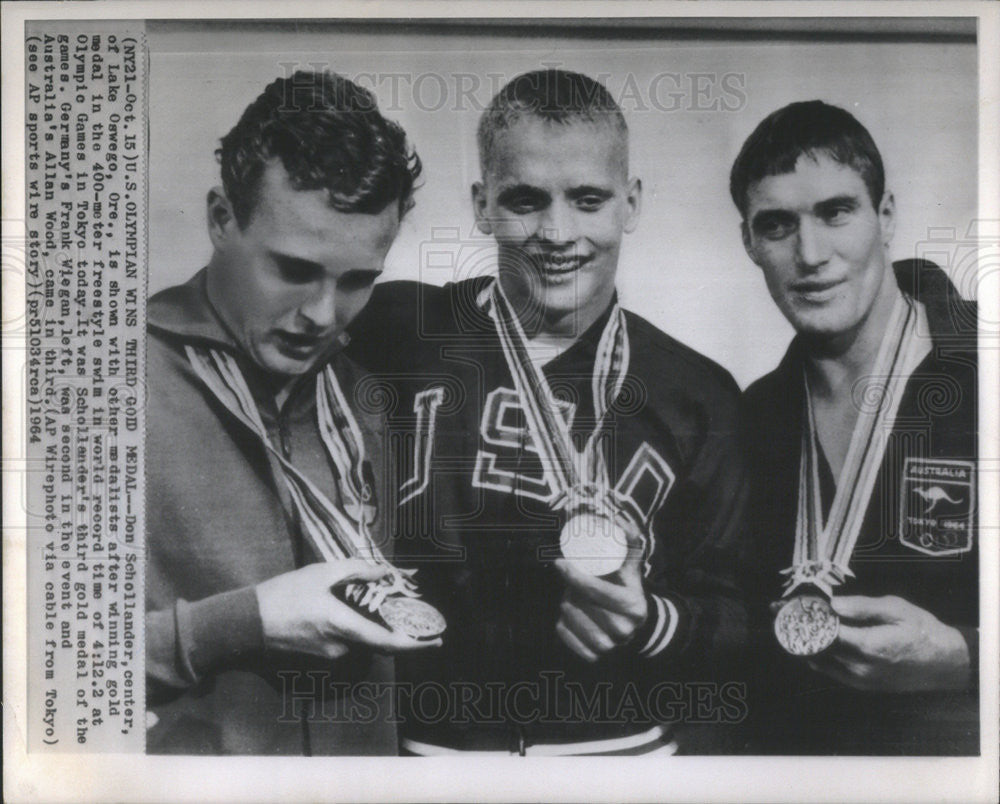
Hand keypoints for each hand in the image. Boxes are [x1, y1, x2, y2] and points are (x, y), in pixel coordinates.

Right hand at [255, 561, 441, 659]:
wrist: (248, 622)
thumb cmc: (284, 594)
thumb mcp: (320, 573)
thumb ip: (355, 571)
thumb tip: (383, 572)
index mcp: (342, 626)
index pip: (387, 643)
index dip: (414, 645)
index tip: (435, 642)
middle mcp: (340, 648)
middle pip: (378, 642)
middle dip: (395, 629)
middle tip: (408, 613)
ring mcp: (329, 656)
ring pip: (363, 642)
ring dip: (373, 627)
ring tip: (375, 603)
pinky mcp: (320, 656)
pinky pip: (348, 644)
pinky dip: (357, 631)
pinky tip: (351, 611)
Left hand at [554, 520, 647, 662]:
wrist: (634, 626)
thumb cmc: (627, 589)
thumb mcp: (631, 567)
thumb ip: (629, 542)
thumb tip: (619, 519)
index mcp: (634, 606)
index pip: (595, 589)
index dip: (574, 575)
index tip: (560, 563)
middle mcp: (623, 630)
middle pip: (579, 602)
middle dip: (570, 589)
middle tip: (571, 580)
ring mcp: (609, 647)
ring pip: (568, 617)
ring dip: (566, 604)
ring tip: (574, 597)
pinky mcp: (593, 657)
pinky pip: (563, 634)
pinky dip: (562, 623)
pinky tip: (571, 616)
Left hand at [807, 595, 969, 691]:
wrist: (945, 662)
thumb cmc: (922, 631)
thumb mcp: (896, 609)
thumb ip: (862, 607)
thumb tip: (833, 604)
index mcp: (869, 646)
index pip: (826, 632)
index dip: (810, 618)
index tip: (798, 606)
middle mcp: (861, 668)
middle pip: (820, 648)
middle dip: (806, 630)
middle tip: (791, 614)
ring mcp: (861, 681)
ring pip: (823, 663)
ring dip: (810, 645)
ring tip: (801, 626)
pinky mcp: (864, 686)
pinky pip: (833, 673)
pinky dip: (821, 658)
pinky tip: (817, 644)